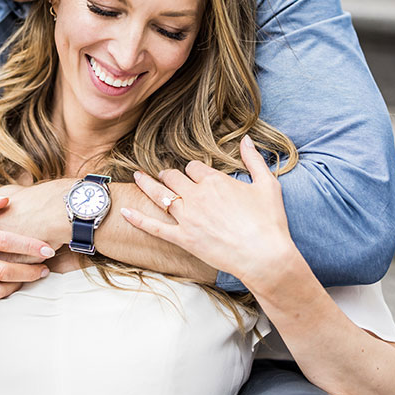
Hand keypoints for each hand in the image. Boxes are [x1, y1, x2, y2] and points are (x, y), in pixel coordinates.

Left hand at [121, 136, 299, 290]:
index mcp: (214, 181)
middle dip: (168, 175)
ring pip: (159, 195)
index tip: (196, 175)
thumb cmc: (269, 221)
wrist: (265, 256)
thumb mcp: (267, 185)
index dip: (194, 170)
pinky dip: (138, 219)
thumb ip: (254, 160)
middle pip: (173, 177)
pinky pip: (154, 226)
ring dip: (147, 185)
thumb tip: (246, 139)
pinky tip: (124, 211)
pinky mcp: (182, 238)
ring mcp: (187, 217)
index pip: (194, 167)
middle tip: (164, 176)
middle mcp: (196, 196)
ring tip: (137, 177)